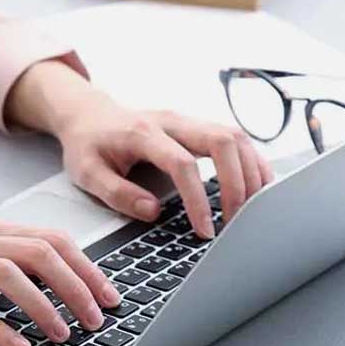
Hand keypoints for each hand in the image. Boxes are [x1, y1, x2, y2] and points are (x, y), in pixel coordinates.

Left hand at [6, 61, 273, 236]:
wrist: (87, 114)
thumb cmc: (88, 144)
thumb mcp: (87, 172)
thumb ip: (117, 193)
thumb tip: (153, 212)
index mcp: (142, 133)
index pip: (182, 164)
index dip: (199, 199)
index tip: (205, 231)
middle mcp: (171, 121)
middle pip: (221, 140)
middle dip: (237, 183)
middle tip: (236, 221)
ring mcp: (187, 120)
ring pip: (234, 136)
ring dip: (251, 171)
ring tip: (254, 209)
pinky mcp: (197, 126)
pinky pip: (234, 138)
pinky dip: (251, 162)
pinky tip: (257, 187)